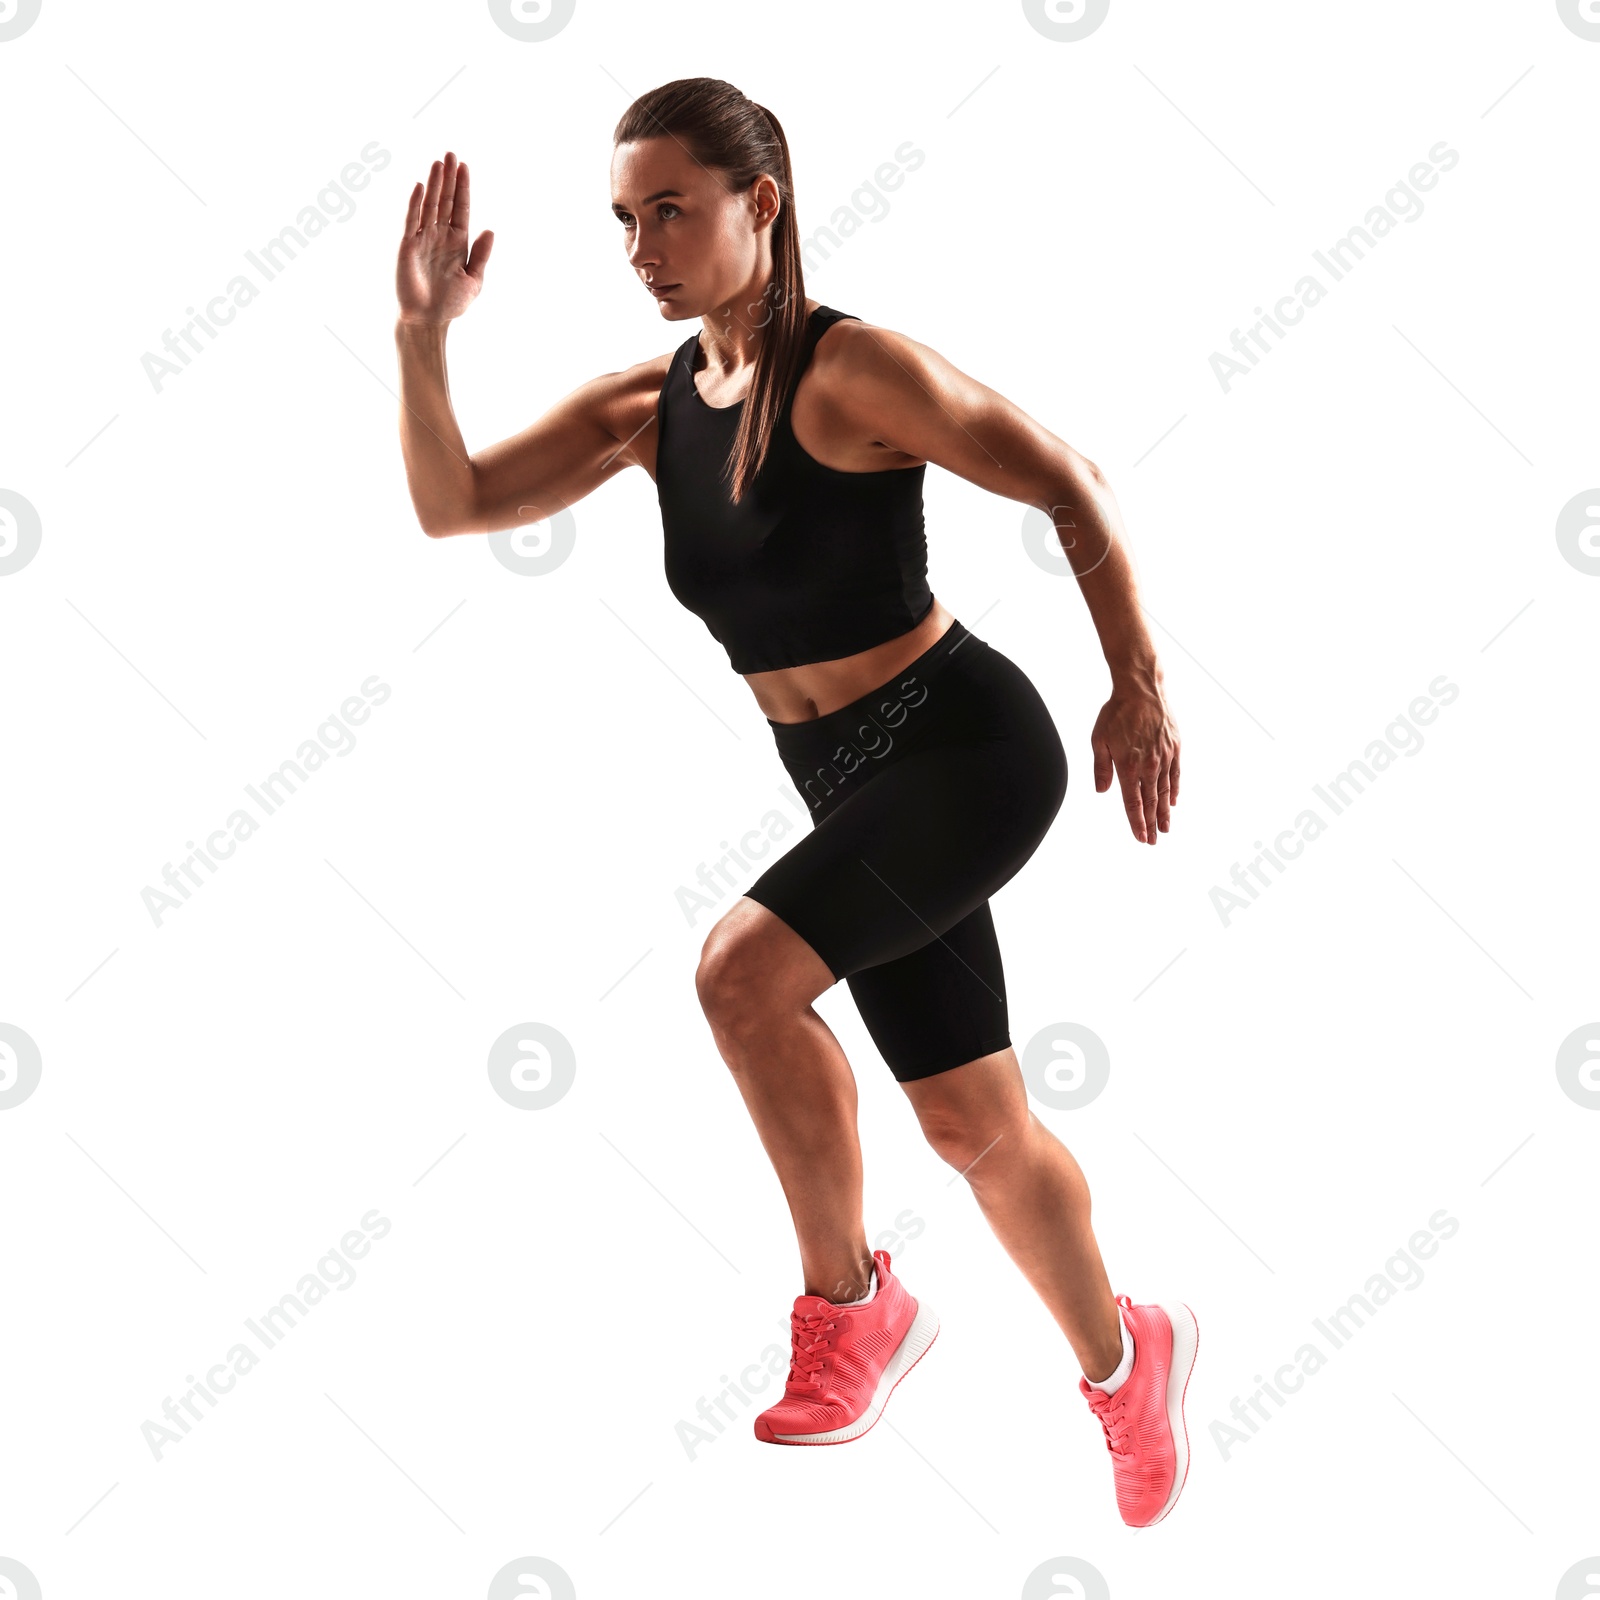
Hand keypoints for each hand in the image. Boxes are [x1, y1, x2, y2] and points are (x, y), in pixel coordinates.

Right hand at [396, 151, 493, 324]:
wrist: (428, 319)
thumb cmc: (451, 303)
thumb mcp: (474, 280)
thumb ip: (482, 255)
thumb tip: (491, 230)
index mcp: (458, 242)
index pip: (461, 208)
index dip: (463, 188)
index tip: (465, 166)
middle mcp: (440, 235)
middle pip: (445, 200)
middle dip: (449, 178)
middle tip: (451, 153)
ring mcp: (424, 238)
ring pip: (430, 205)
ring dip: (435, 184)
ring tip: (439, 162)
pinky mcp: (408, 245)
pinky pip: (413, 220)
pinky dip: (416, 203)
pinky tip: (421, 187)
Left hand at [1091, 681, 1179, 844]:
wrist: (1142, 690)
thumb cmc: (1116, 713)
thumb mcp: (1099, 740)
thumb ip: (1101, 768)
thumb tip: (1102, 791)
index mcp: (1128, 766)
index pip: (1133, 802)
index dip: (1137, 822)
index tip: (1141, 837)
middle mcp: (1149, 766)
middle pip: (1151, 801)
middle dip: (1151, 824)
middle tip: (1154, 841)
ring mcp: (1165, 757)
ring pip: (1165, 791)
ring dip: (1165, 811)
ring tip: (1166, 828)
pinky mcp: (1175, 747)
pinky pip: (1176, 774)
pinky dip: (1175, 789)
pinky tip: (1174, 801)